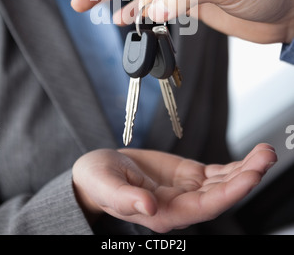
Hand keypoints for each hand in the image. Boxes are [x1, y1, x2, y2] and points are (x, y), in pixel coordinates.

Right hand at [72, 143, 276, 232]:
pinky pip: (217, 172)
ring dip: (246, 168)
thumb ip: (127, 199)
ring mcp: (187, 190)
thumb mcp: (107, 186)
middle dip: (247, 176)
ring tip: (266, 151)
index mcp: (163, 213)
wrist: (98, 171)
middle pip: (221, 194)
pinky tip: (251, 157)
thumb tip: (149, 207)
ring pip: (223, 182)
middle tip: (266, 156)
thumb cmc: (97, 182)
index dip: (230, 192)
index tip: (251, 176)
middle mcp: (181, 205)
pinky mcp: (188, 175)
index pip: (204, 207)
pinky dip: (235, 165)